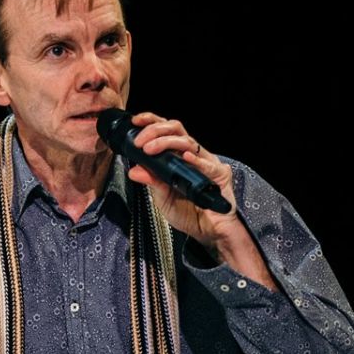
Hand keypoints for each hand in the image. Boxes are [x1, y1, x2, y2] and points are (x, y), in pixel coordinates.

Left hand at [122, 112, 241, 246]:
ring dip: (166, 142)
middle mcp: (192, 156)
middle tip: (140, 142)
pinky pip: (208, 164)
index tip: (135, 122)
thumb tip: (134, 170)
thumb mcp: (163, 198)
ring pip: (188, 142)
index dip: (151, 122)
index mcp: (177, 158)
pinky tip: (185, 158)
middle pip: (176, 129)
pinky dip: (195, 160)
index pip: (165, 132)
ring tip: (150, 150)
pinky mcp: (220, 175)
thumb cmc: (188, 214)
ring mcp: (206, 163)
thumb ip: (152, 183)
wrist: (209, 232)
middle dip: (155, 130)